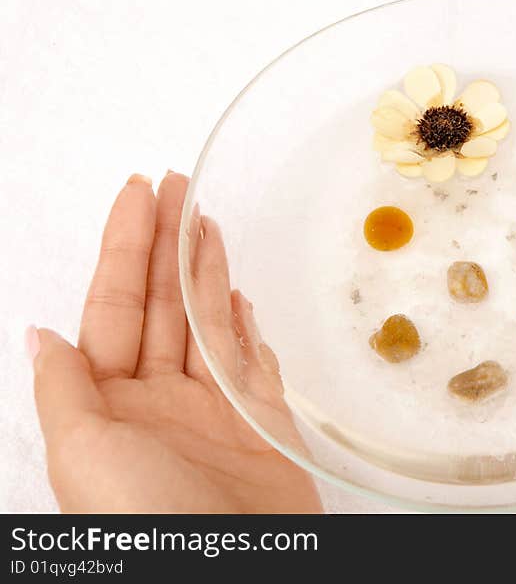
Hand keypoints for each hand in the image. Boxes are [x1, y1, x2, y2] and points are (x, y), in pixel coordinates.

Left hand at [27, 172, 321, 512]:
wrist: (240, 574)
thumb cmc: (150, 522)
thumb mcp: (83, 454)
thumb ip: (64, 390)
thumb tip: (41, 335)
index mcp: (109, 403)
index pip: (117, 305)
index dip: (125, 246)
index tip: (137, 193)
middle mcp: (158, 400)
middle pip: (164, 303)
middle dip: (167, 243)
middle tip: (177, 184)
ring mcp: (212, 409)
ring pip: (208, 323)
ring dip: (206, 272)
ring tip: (207, 222)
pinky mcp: (260, 423)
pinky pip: (252, 362)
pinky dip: (245, 327)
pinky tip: (239, 295)